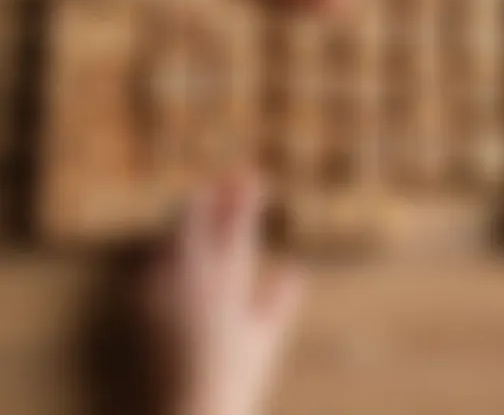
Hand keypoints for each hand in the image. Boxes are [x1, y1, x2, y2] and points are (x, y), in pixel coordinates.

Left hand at [144, 173, 303, 414]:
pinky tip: (167, 245)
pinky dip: (166, 248)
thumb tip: (293, 270)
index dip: (245, 199)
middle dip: (214, 197)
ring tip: (198, 197)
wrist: (193, 410)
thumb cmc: (236, 378)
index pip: (238, 228)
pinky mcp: (147, 308)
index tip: (253, 175)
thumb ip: (280, 301)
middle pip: (202, 224)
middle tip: (225, 177)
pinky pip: (154, 265)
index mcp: (230, 283)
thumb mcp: (266, 339)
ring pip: (175, 239)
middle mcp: (197, 279)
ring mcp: (168, 291)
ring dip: (188, 215)